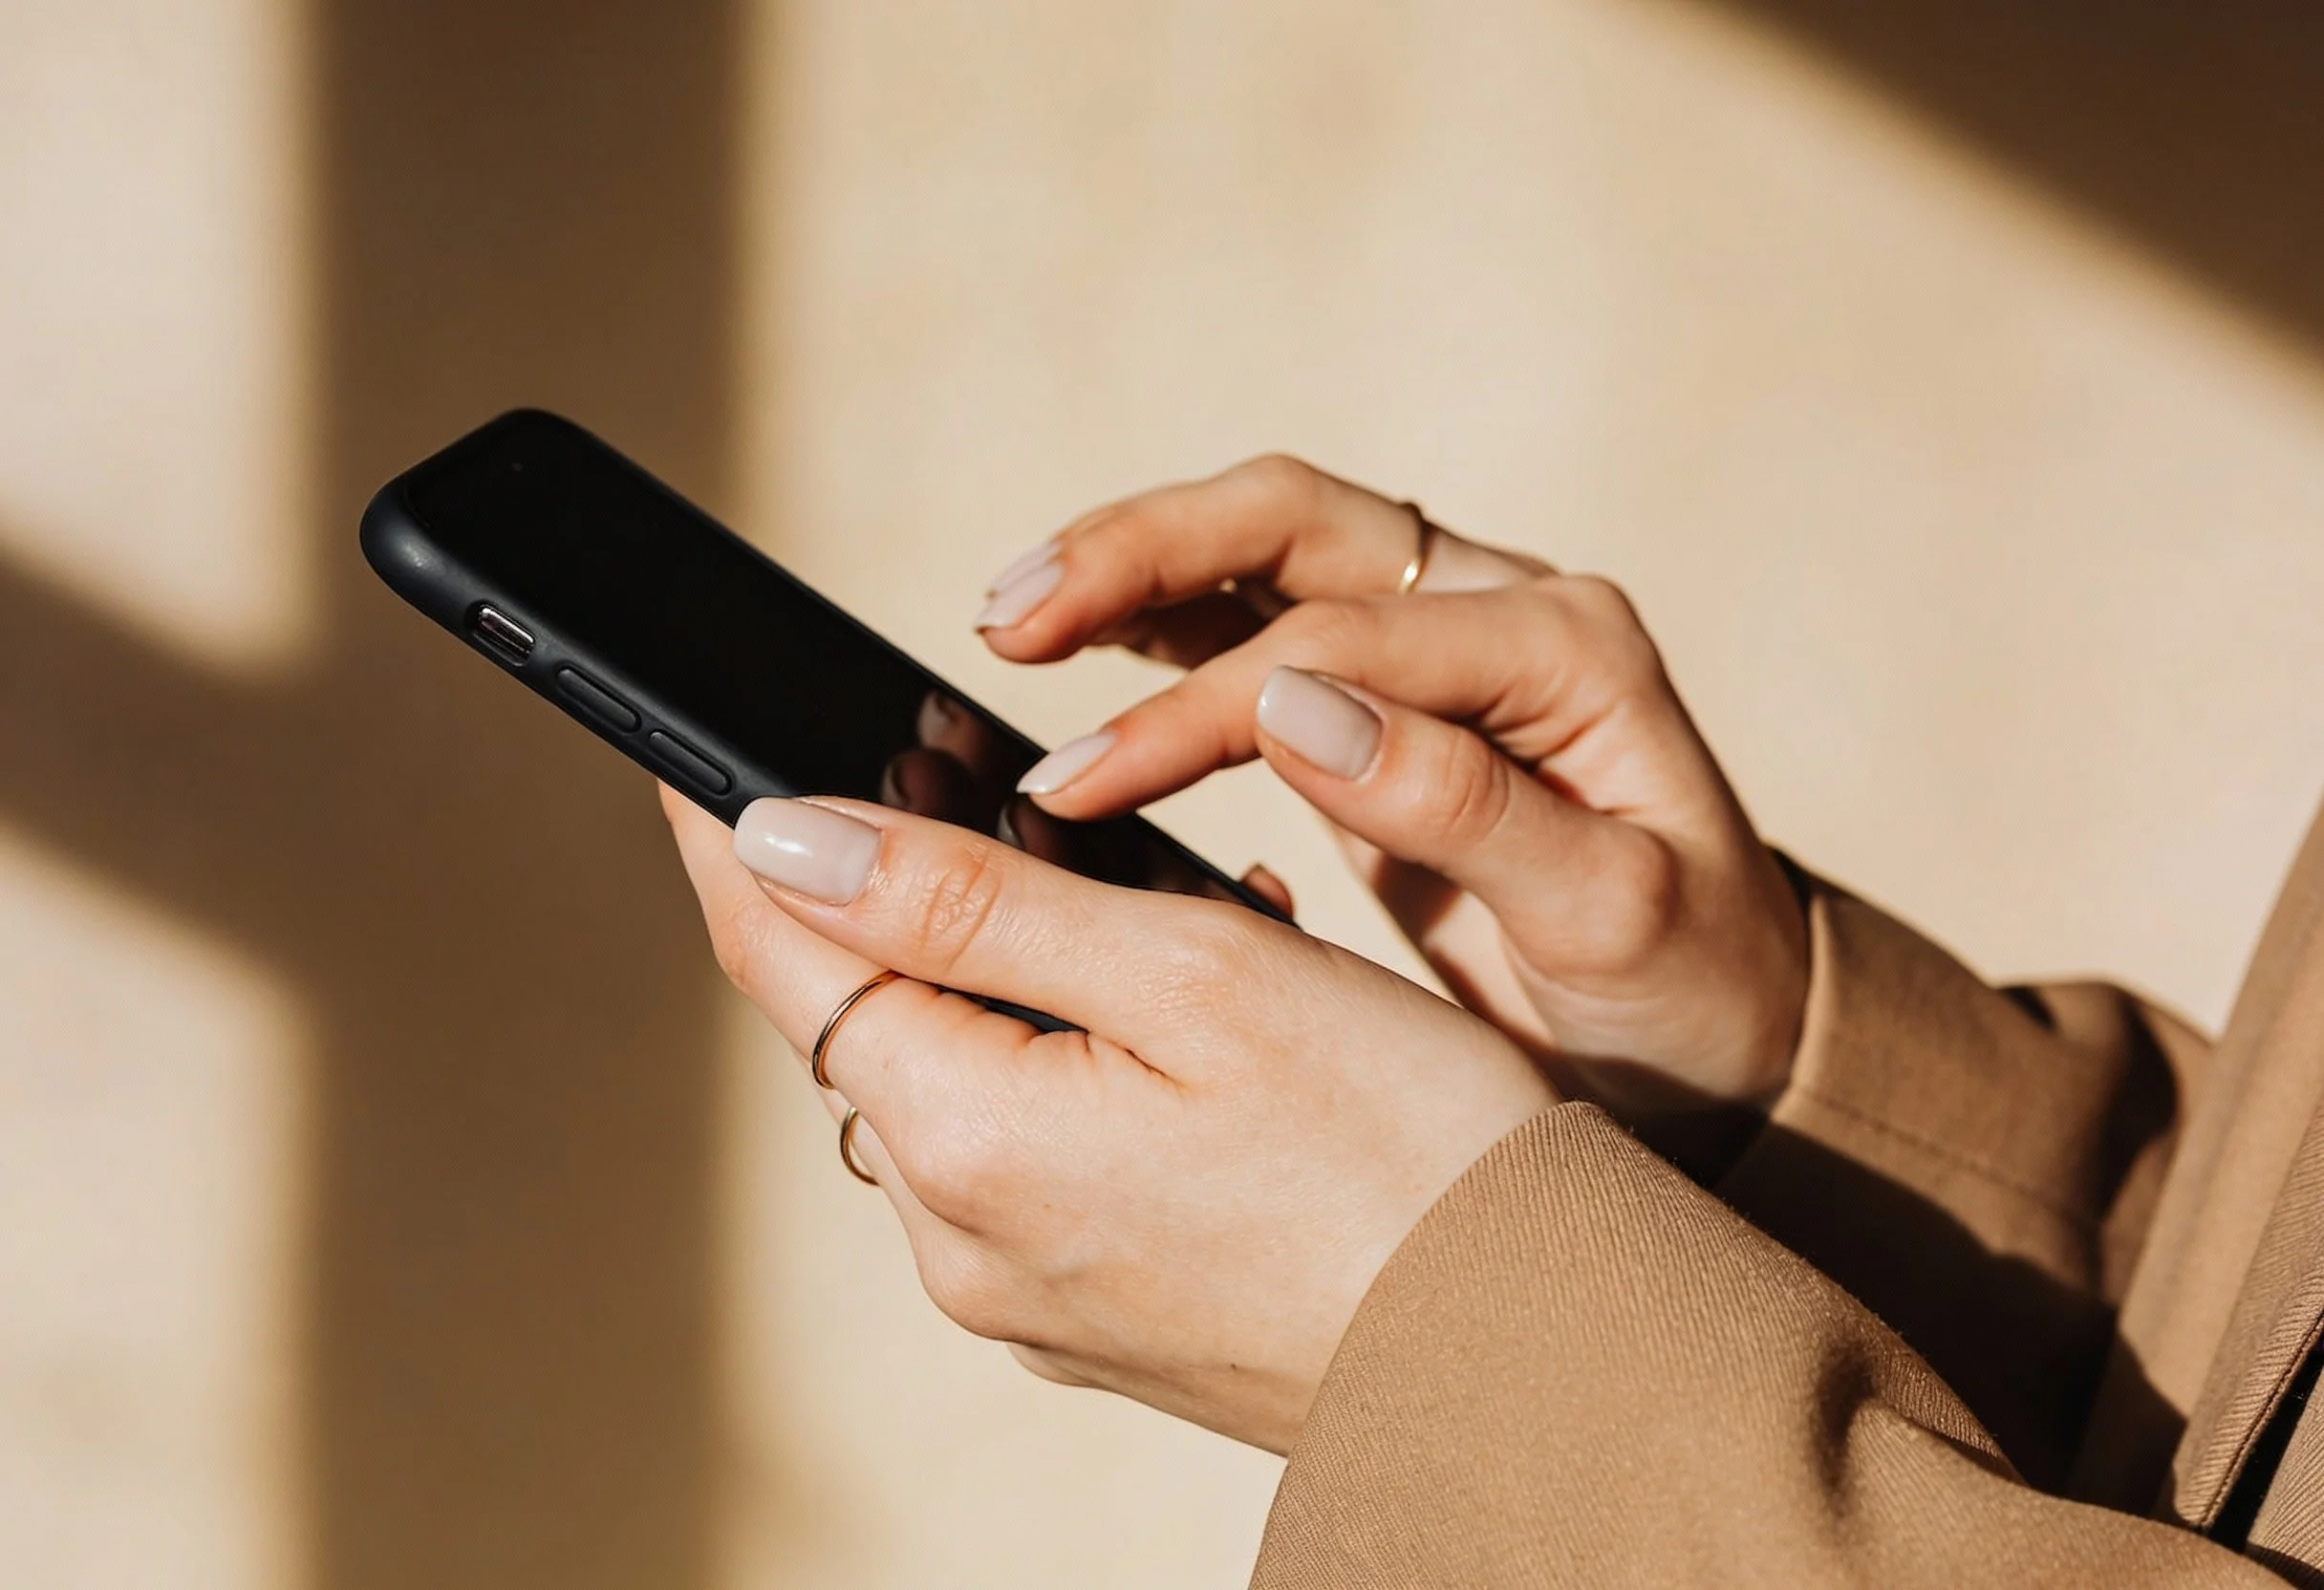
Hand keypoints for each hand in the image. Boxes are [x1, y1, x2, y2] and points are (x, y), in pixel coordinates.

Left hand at [663, 784, 1554, 1452]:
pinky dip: (1063, 1053)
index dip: (734, 837)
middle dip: (890, 882)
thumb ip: (970, 906)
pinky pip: (1032, 1152)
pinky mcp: (1100, 1311)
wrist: (1544, 1353)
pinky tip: (1159, 998)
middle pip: (869, 1018)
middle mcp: (968, 1244)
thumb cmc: (1406, 1148)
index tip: (689, 749)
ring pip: (957, 1078)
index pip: (784, 957)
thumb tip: (784, 840)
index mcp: (969, 1145)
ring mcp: (1033, 1291)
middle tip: (936, 750)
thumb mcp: (1188, 977)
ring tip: (1088, 859)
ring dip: (996, 962)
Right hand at [976, 455, 1809, 1127]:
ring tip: (1006, 621)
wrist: (1720, 1027)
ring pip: (1257, 549)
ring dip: (1128, 570)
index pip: (1346, 640)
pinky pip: (1248, 620)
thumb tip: (1292, 709)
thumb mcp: (1608, 918)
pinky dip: (1153, 627)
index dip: (1206, 705)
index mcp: (1563, 647)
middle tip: (1010, 620)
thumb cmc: (1683, 986)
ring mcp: (1433, 639)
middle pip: (1292, 520)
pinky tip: (1065, 651)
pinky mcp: (1381, 694)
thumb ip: (1466, 809)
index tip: (1086, 781)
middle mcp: (1494, 609)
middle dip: (1141, 555)